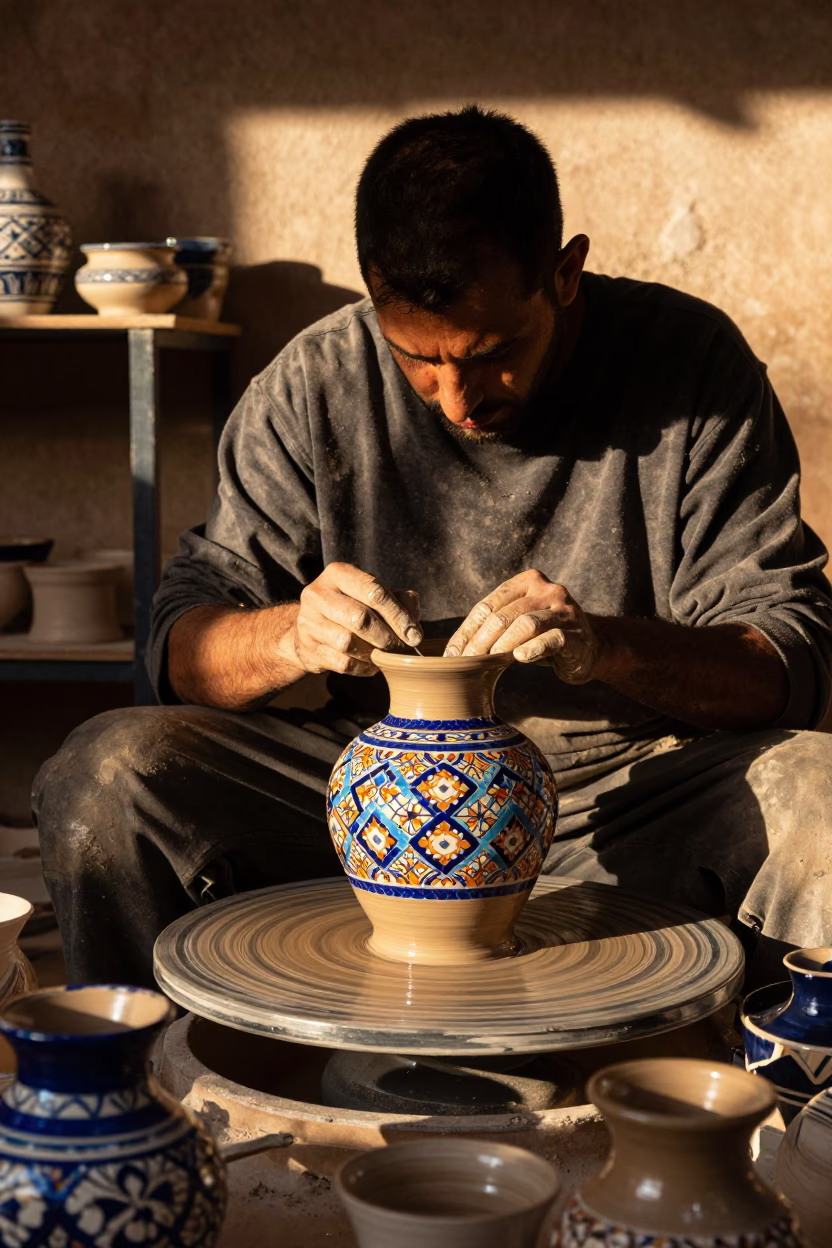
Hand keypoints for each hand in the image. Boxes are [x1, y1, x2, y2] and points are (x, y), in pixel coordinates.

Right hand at [290, 562, 421, 676]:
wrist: (310, 627)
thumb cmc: (351, 606)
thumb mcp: (372, 595)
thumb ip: (399, 600)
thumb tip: (412, 623)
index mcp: (338, 573)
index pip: (374, 592)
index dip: (398, 615)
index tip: (415, 635)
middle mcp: (318, 594)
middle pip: (360, 618)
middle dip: (387, 637)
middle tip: (402, 648)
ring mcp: (308, 622)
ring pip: (348, 642)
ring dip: (374, 653)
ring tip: (387, 656)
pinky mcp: (307, 648)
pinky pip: (342, 663)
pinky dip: (363, 667)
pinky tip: (372, 665)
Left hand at [444, 570, 599, 682]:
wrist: (591, 648)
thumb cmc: (546, 635)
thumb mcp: (519, 623)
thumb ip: (495, 625)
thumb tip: (455, 649)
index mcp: (528, 581)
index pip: (488, 605)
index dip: (467, 630)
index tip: (452, 653)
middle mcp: (547, 590)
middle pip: (503, 615)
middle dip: (479, 642)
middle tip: (464, 663)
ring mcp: (564, 610)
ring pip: (525, 624)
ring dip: (501, 645)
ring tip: (487, 662)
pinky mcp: (576, 634)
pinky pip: (550, 640)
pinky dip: (533, 649)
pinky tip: (520, 658)